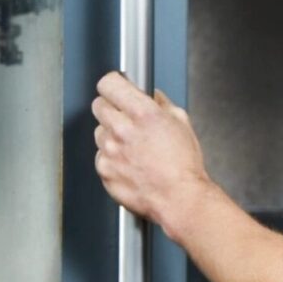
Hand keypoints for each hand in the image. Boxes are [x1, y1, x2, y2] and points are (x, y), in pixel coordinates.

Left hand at [93, 72, 208, 236]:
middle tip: (126, 117)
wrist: (178, 197)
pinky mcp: (103, 170)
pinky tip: (130, 163)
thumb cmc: (184, 165)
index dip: (114, 84)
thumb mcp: (182, 123)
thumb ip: (162, 104)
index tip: (117, 87)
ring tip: (133, 146)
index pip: (109, 84)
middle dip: (112, 107)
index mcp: (142, 113)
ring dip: (112, 134)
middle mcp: (121, 130)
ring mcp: (109, 151)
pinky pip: (101, 156)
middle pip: (99, 105)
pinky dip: (112, 157)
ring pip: (99, 132)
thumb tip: (152, 97)